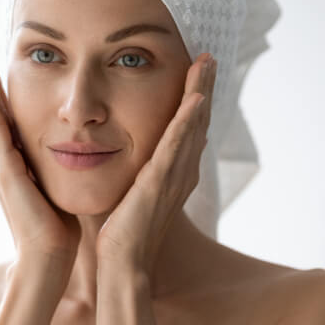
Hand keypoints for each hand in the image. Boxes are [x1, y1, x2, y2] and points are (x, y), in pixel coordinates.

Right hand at [0, 51, 79, 288]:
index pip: (9, 120)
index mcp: (18, 163)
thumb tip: (78, 153)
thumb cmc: (59, 227)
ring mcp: (1, 165)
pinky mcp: (4, 171)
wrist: (49, 257)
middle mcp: (4, 161)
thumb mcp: (59, 186)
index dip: (2, 95)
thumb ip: (59, 169)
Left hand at [95, 52, 215, 274]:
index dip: (194, 102)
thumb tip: (116, 153)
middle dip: (203, 89)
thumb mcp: (129, 194)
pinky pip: (177, 145)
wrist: (121, 265)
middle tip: (208, 58)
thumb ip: (133, 174)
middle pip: (197, 123)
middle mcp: (180, 173)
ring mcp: (173, 177)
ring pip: (192, 127)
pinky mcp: (160, 183)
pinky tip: (195, 99)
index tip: (196, 73)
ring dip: (201, 93)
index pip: (186, 131)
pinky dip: (188, 121)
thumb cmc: (120, 235)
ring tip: (206, 64)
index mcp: (172, 175)